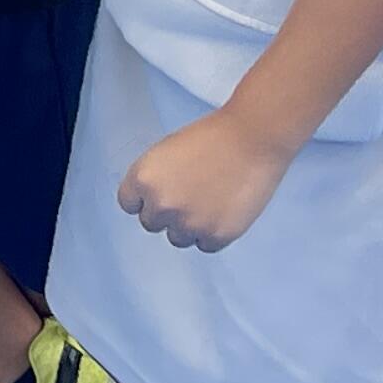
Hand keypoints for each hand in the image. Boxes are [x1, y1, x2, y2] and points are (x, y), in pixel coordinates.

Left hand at [116, 109, 293, 252]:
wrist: (253, 139)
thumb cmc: (214, 137)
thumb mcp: (166, 152)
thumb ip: (154, 179)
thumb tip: (151, 202)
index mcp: (143, 178)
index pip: (129, 204)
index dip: (145, 198)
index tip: (160, 193)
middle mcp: (161, 205)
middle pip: (151, 223)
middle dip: (167, 213)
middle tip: (189, 195)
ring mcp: (188, 223)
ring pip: (178, 238)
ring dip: (189, 226)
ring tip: (209, 200)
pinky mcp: (216, 236)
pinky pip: (205, 245)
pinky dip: (213, 233)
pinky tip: (223, 210)